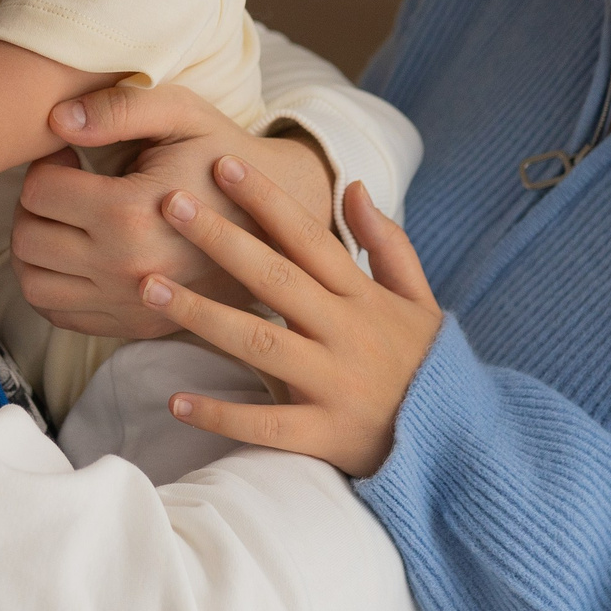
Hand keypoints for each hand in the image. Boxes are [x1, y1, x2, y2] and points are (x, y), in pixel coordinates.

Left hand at [12, 85, 332, 339]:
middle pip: (27, 240)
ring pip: (34, 285)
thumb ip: (117, 108)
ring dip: (36, 249)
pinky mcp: (134, 326)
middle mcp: (124, 268)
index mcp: (130, 213)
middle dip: (35, 206)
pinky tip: (81, 254)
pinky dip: (55, 285)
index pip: (37, 192)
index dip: (46, 165)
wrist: (280, 222)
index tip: (70, 156)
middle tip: (64, 186)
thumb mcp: (181, 113)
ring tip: (67, 221)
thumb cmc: (224, 157)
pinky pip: (61, 316)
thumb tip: (55, 119)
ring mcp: (128, 304)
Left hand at [142, 162, 440, 477]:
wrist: (460, 444)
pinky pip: (266, 426)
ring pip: (258, 343)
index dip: (267, 199)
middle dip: (220, 239)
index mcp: (364, 298)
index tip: (224, 165)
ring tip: (149, 288)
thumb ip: (387, 244)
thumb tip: (354, 186)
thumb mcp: (419, 299)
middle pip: (275, 278)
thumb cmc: (426, 365)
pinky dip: (221, 415)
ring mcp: (334, 385)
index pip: (309, 237)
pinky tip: (175, 401)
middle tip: (169, 205)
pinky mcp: (325, 435)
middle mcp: (346, 334)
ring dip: (201, 315)